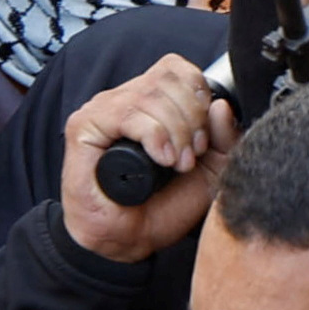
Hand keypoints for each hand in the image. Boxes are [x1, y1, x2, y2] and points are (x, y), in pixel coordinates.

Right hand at [61, 53, 231, 259]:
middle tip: (191, 155)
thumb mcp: (210, 171)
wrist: (127, 240)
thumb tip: (221, 104)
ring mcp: (102, 110)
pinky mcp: (84, 127)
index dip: (198, 95)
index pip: (177, 68)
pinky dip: (154, 136)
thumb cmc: (162, 206)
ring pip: (151, 95)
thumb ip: (224, 138)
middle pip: (168, 79)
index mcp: (151, 101)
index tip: (204, 137)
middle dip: (191, 118)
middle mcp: (125, 98)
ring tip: (176, 163)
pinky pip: (128, 114)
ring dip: (175, 131)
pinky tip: (161, 159)